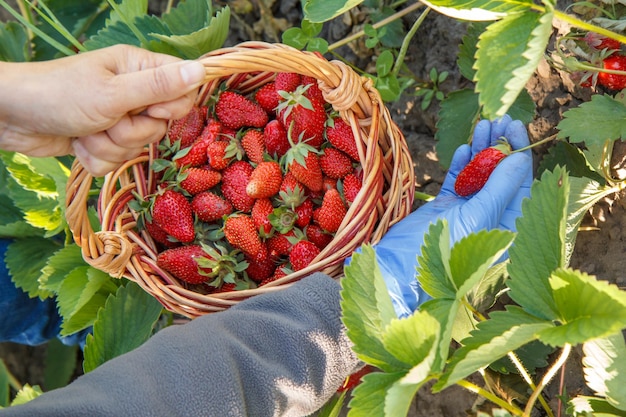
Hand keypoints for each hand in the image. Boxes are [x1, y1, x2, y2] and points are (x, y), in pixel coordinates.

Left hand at [0, 44, 206, 175]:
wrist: (10, 117)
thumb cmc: (59, 95)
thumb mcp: (113, 93)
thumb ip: (159, 86)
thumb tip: (201, 70)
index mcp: (138, 69)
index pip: (182, 91)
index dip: (171, 107)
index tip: (149, 109)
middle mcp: (132, 93)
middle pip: (160, 126)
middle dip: (131, 132)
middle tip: (107, 120)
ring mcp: (117, 118)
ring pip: (137, 147)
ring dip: (109, 146)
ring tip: (86, 130)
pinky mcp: (103, 141)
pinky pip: (117, 161)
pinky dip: (97, 157)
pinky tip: (78, 142)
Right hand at [373, 115, 532, 316]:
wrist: (398, 266)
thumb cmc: (443, 249)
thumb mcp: (478, 217)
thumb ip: (500, 187)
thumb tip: (521, 157)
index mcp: (507, 227)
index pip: (521, 185)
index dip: (518, 153)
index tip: (513, 126)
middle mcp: (491, 218)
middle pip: (501, 176)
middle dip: (500, 147)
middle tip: (498, 120)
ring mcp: (467, 211)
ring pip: (479, 174)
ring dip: (481, 150)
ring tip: (482, 125)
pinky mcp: (446, 207)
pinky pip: (458, 180)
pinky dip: (461, 163)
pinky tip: (464, 147)